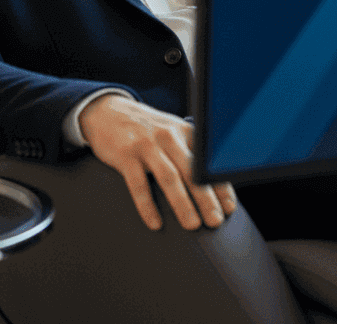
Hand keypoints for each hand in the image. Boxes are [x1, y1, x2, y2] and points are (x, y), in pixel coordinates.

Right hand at [78, 94, 236, 231]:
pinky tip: (155, 223)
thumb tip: (212, 188)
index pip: (207, 162)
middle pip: (191, 171)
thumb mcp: (171, 133)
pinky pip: (138, 185)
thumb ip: (189, 153)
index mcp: (184, 132)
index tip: (229, 208)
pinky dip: (147, 206)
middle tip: (215, 220)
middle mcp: (168, 136)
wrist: (108, 112)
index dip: (220, 186)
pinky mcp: (126, 155)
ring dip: (182, 203)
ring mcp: (146, 145)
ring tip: (192, 224)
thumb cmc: (146, 129)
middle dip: (206, 198)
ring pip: (169, 177)